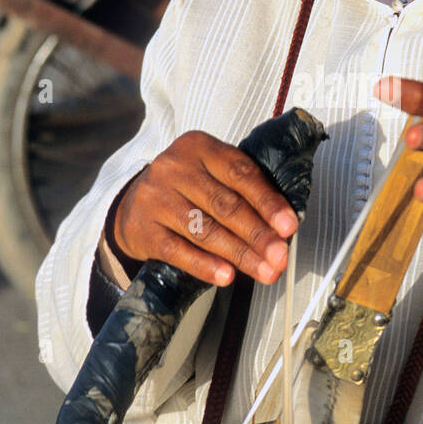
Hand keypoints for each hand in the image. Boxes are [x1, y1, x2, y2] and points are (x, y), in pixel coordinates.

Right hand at [112, 131, 298, 285]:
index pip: (241, 174)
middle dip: (258, 234)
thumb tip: (282, 228)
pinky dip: (205, 265)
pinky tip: (227, 275)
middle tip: (280, 256)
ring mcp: (155, 197)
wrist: (133, 205)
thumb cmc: (185, 190)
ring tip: (264, 271)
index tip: (289, 226)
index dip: (268, 202)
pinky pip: (178, 250)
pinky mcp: (142, 228)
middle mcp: (174, 167)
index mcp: (200, 147)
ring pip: (205, 230)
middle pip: (225, 204)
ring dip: (239, 254)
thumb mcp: (211, 175)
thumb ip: (243, 191)